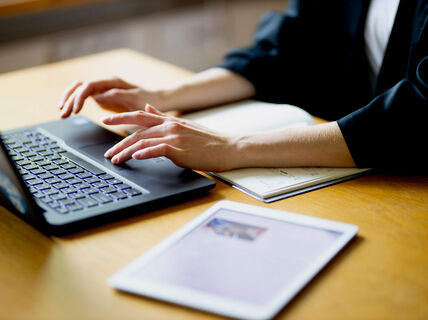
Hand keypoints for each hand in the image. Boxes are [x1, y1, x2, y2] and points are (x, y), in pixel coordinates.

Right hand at [59, 76, 158, 117]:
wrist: (156, 100)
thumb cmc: (147, 99)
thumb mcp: (134, 98)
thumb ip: (116, 96)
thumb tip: (97, 97)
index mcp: (111, 81)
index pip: (88, 86)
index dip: (79, 97)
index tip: (75, 110)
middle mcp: (105, 82)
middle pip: (80, 86)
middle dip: (70, 99)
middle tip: (63, 113)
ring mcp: (102, 88)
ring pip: (79, 90)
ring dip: (70, 100)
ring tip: (63, 113)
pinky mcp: (102, 96)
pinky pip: (85, 96)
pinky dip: (76, 102)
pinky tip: (71, 111)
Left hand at [102, 105, 237, 170]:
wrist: (228, 147)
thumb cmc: (207, 140)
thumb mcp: (183, 124)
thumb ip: (163, 117)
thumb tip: (148, 108)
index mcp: (169, 120)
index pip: (139, 115)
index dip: (120, 116)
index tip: (105, 119)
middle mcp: (169, 126)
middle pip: (137, 131)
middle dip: (119, 143)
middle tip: (108, 153)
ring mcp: (174, 137)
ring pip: (143, 141)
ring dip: (126, 152)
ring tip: (116, 160)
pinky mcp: (180, 150)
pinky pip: (158, 149)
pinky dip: (145, 152)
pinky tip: (135, 157)